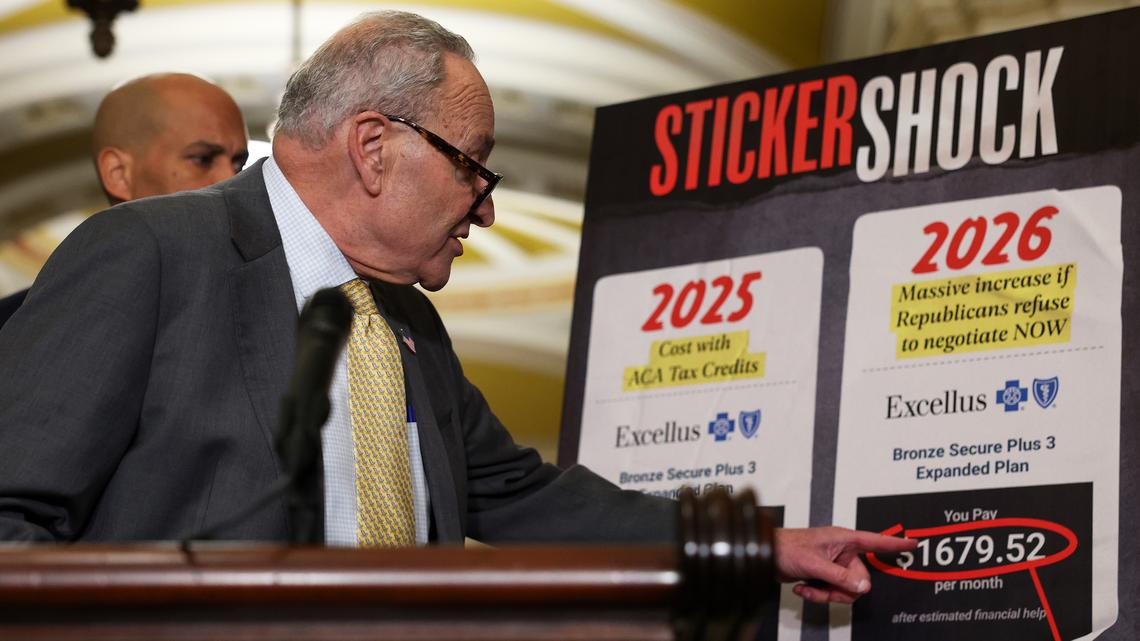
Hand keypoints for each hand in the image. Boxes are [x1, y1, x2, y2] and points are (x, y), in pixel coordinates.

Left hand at [774, 526, 915, 603]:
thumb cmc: (785, 548)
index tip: (913, 543)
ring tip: (809, 587)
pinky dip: (818, 594)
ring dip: (827, 594)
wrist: (765, 555)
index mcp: (843, 539)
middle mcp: (841, 551)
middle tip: (824, 587)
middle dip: (842, 589)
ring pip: (846, 589)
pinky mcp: (825, 575)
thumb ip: (840, 576)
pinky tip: (804, 587)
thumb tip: (863, 588)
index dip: (895, 544)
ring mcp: (833, 564)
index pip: (875, 541)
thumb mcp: (814, 564)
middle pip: (860, 579)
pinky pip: (833, 592)